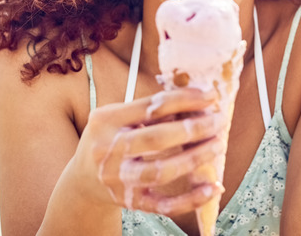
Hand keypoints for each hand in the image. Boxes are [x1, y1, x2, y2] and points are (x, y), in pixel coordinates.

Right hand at [71, 87, 225, 214]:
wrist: (82, 179)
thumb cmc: (109, 140)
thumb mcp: (117, 118)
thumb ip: (149, 110)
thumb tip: (196, 102)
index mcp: (105, 121)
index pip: (151, 107)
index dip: (185, 100)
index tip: (211, 96)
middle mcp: (108, 150)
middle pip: (157, 139)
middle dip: (195, 128)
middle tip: (219, 121)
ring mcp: (118, 180)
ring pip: (162, 171)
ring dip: (195, 157)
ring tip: (217, 144)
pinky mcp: (130, 202)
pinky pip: (164, 205)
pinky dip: (191, 199)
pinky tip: (213, 187)